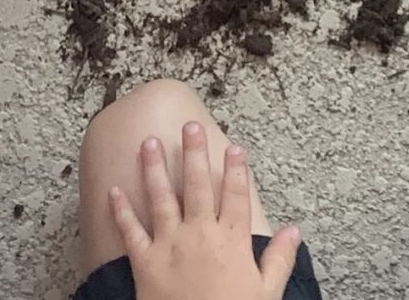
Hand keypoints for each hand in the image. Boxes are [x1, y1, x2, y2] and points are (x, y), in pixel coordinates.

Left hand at [109, 126, 299, 299]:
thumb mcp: (266, 294)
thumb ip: (279, 260)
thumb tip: (294, 231)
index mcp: (231, 241)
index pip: (235, 196)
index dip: (236, 170)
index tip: (235, 147)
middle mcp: (199, 234)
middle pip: (196, 185)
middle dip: (193, 153)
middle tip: (189, 125)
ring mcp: (170, 245)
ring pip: (161, 197)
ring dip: (154, 168)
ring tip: (150, 142)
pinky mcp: (145, 262)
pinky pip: (130, 231)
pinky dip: (121, 210)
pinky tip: (113, 190)